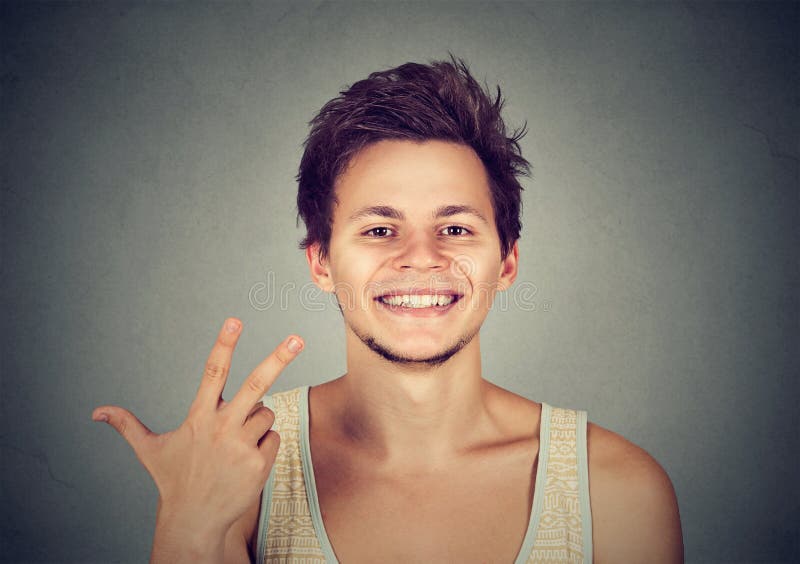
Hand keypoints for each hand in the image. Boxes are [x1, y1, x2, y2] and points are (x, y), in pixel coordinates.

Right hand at [92, 318, 303, 538]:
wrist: (194, 522)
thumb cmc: (173, 481)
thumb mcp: (150, 451)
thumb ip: (127, 426)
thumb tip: (96, 412)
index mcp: (198, 417)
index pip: (212, 373)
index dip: (224, 344)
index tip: (234, 320)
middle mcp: (222, 428)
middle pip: (256, 385)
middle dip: (278, 359)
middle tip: (297, 339)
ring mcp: (242, 446)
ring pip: (266, 414)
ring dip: (256, 421)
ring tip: (234, 444)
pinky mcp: (259, 463)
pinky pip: (274, 437)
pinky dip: (264, 444)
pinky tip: (246, 461)